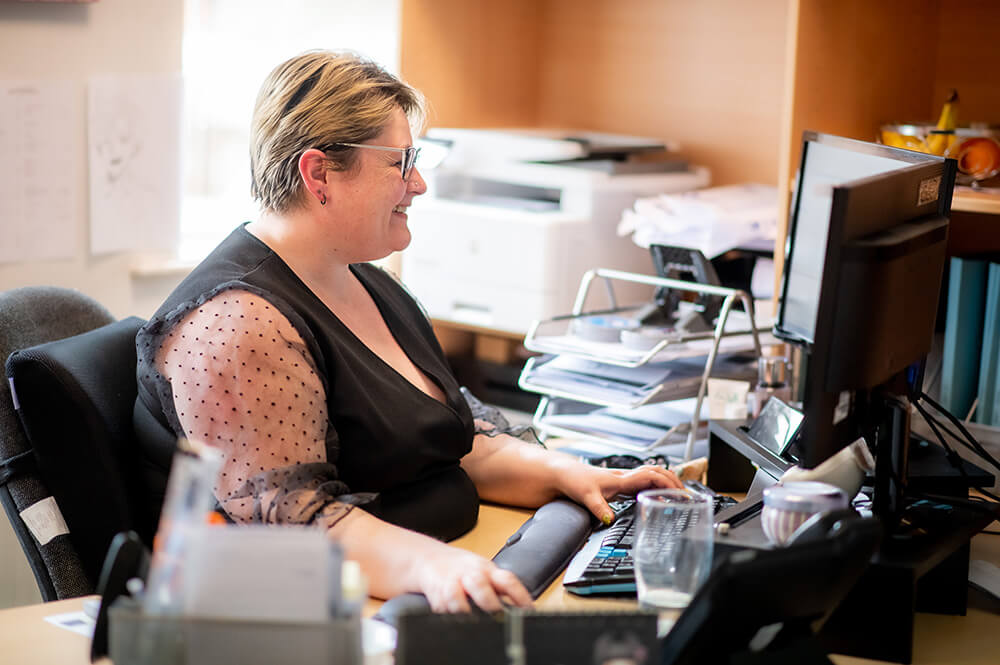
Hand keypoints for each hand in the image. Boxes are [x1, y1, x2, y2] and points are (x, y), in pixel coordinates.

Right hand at [413, 541, 532, 612]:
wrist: (429, 557)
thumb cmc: (462, 569)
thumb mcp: (483, 572)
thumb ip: (499, 589)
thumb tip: (521, 611)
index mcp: (487, 570)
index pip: (507, 580)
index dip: (520, 595)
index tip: (529, 611)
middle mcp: (470, 575)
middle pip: (479, 583)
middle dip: (488, 602)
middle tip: (497, 616)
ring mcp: (451, 582)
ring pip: (455, 594)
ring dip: (462, 608)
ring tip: (469, 619)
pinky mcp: (435, 593)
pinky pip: (440, 606)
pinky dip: (446, 615)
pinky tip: (452, 621)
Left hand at [556, 462, 682, 524]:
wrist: (563, 474)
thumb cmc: (575, 481)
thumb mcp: (586, 496)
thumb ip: (599, 508)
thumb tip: (611, 519)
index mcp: (622, 479)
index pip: (652, 476)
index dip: (668, 483)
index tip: (680, 492)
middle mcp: (625, 477)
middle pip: (657, 472)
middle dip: (674, 480)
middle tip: (686, 494)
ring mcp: (623, 480)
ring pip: (651, 475)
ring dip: (666, 482)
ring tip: (678, 495)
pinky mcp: (619, 485)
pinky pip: (642, 483)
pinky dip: (654, 487)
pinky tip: (657, 498)